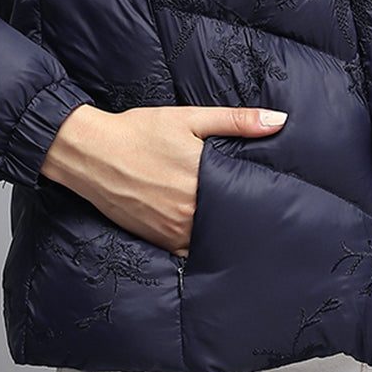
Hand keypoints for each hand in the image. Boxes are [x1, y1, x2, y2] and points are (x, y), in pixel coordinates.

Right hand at [40, 103, 287, 255]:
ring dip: (225, 236)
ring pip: (211, 241)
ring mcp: (171, 231)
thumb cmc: (139, 131)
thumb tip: (278, 121)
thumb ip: (236, 121)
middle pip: (230, 222)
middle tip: (267, 218)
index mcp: (202, 180)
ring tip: (243, 231)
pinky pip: (187, 254)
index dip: (264, 201)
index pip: (247, 199)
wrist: (92, 152)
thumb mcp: (189, 118)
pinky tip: (209, 241)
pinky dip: (200, 248)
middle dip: (246, 219)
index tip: (280, 201)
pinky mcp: (156, 241)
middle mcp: (189, 212)